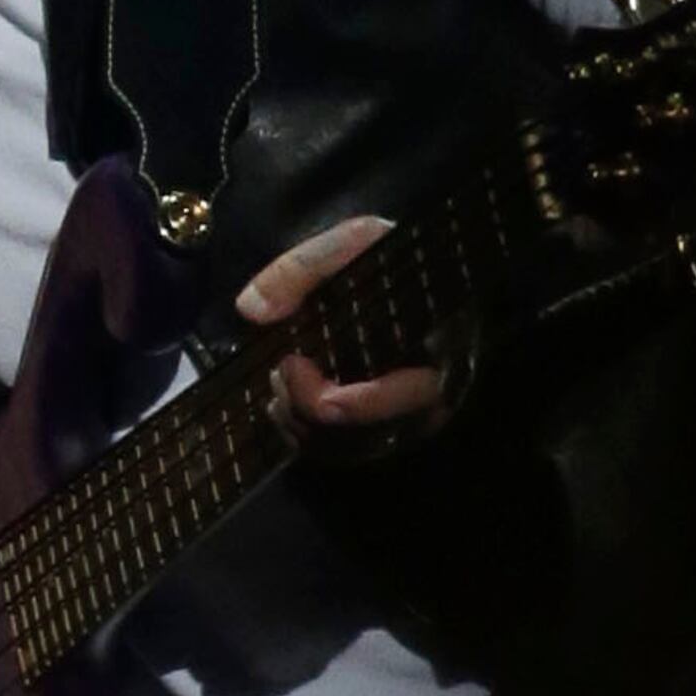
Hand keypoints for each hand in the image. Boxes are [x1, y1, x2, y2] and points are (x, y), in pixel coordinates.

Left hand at [236, 216, 447, 437]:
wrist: (404, 274)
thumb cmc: (386, 260)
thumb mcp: (352, 244)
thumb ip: (303, 267)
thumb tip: (251, 309)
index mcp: (444, 346)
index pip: (413, 398)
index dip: (354, 403)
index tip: (295, 364)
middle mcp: (435, 393)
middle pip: (375, 434)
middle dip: (312, 410)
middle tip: (280, 370)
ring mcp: (408, 416)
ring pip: (355, 449)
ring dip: (303, 424)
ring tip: (279, 383)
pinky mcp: (382, 425)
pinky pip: (345, 451)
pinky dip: (304, 434)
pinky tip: (282, 403)